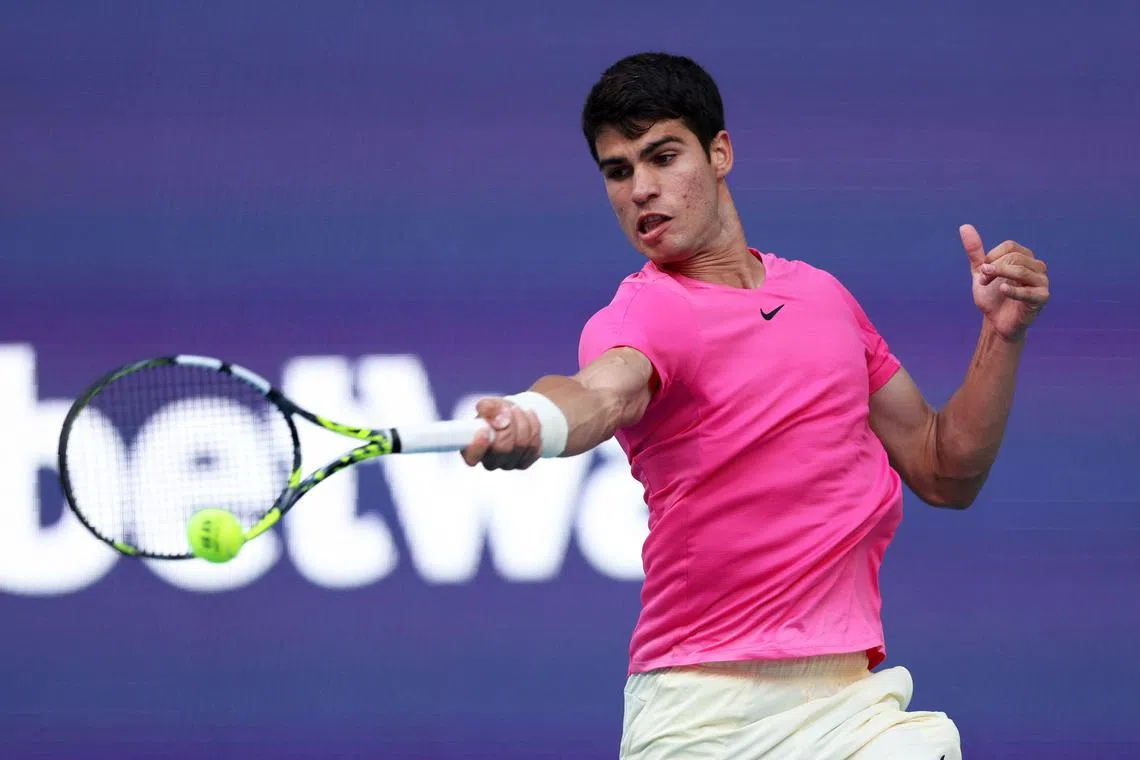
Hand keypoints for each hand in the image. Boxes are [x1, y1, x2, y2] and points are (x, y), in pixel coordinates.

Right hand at [460, 397, 542, 469]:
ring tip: (518, 409)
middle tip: (509, 409)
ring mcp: (508, 464)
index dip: (478, 446)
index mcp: (472, 449)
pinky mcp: (524, 462)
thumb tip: (497, 419)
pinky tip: (529, 418)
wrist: (514, 414)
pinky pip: (534, 448)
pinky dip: (535, 429)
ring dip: (523, 423)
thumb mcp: (488, 404)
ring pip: (521, 446)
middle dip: (509, 425)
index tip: (484, 430)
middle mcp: (490, 461)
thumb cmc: (496, 411)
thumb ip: (486, 408)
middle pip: (502, 449)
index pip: (472, 457)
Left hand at [960, 224, 1049, 341]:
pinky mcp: (1042, 298)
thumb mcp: (981, 272)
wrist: (996, 322)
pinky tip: (1001, 290)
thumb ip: (975, 251)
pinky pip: (1029, 291)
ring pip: (1022, 271)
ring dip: (1000, 276)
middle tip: (982, 280)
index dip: (992, 257)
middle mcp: (1037, 266)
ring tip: (987, 284)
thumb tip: (964, 226)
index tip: (982, 271)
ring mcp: (1042, 282)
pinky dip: (1014, 290)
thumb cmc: (991, 296)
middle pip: (1016, 258)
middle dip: (994, 268)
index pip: (1010, 247)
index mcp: (1025, 257)